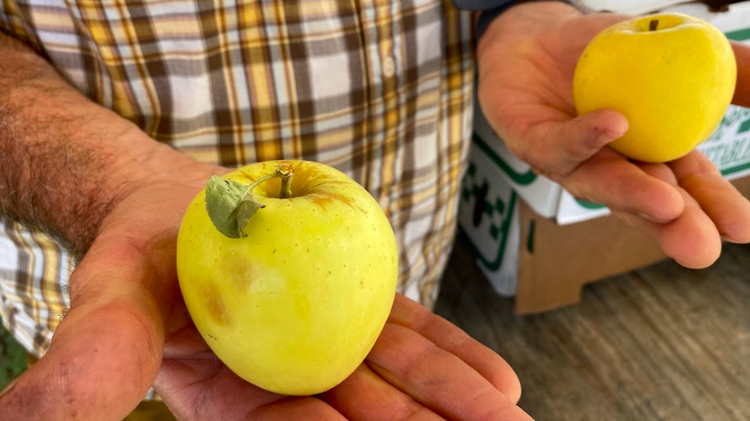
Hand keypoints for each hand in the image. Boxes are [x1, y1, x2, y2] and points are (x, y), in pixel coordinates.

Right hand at [0, 161, 530, 420]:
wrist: (180, 208)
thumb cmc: (138, 254)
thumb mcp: (107, 300)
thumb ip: (90, 358)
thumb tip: (34, 418)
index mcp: (229, 401)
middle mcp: (292, 383)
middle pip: (361, 417)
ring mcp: (333, 346)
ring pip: (398, 379)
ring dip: (452, 401)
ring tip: (506, 417)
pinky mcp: (359, 307)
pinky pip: (410, 333)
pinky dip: (453, 354)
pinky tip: (495, 379)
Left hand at [476, 3, 749, 267]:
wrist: (537, 38)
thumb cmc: (606, 57)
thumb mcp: (674, 57)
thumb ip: (725, 74)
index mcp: (653, 154)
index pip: (689, 188)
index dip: (712, 208)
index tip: (742, 229)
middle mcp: (613, 167)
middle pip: (647, 202)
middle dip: (676, 225)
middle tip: (701, 248)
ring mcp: (571, 161)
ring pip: (601, 184)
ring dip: (633, 195)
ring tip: (667, 204)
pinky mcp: (531, 143)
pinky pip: (557, 144)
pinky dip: (585, 136)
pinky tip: (613, 124)